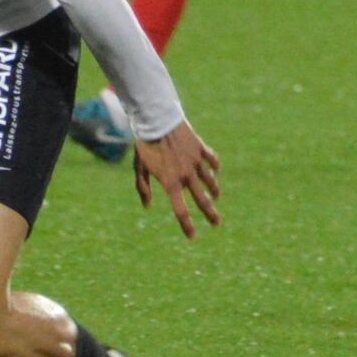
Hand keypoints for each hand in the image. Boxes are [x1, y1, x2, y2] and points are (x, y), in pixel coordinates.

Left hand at [133, 122, 222, 237]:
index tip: (193, 237)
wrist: (157, 120)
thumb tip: (147, 205)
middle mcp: (186, 175)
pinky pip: (212, 160)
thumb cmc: (145, 145)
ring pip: (210, 181)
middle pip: (202, 200)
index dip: (187, 226)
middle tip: (217, 223)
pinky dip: (215, 166)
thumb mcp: (140, 168)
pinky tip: (215, 170)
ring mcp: (195, 162)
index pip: (181, 211)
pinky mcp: (200, 148)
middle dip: (210, 214)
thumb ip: (143, 188)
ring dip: (214, 191)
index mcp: (170, 183)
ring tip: (217, 197)